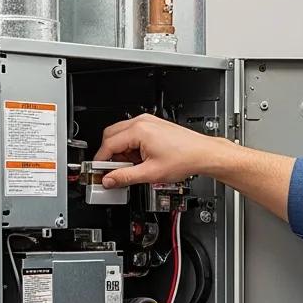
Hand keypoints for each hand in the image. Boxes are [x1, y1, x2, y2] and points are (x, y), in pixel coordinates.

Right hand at [94, 114, 230, 187]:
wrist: (203, 154)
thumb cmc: (184, 159)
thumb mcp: (151, 173)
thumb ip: (126, 177)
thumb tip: (110, 180)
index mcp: (138, 130)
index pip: (108, 144)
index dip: (101, 160)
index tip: (99, 172)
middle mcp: (141, 122)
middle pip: (111, 136)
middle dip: (110, 155)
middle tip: (115, 171)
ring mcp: (148, 122)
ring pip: (121, 136)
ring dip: (122, 152)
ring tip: (134, 167)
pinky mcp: (153, 126)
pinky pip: (133, 135)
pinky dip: (132, 148)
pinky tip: (141, 160)